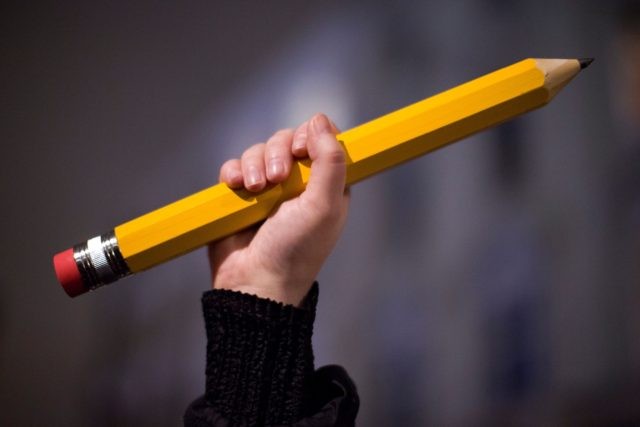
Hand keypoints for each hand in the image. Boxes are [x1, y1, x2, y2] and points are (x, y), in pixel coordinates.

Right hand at [208, 114, 349, 305]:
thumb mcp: (324, 206)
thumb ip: (330, 161)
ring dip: (254, 165)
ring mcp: (268, 189)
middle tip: (276, 179)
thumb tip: (321, 119)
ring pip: (258, 151)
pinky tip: (236, 187)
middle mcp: (298, 183)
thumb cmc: (297, 250)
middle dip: (278, 153)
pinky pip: (235, 167)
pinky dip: (233, 173)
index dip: (310, 136)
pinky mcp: (241, 196)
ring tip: (254, 190)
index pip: (321, 139)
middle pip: (287, 140)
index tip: (301, 150)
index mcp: (326, 184)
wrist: (256, 282)